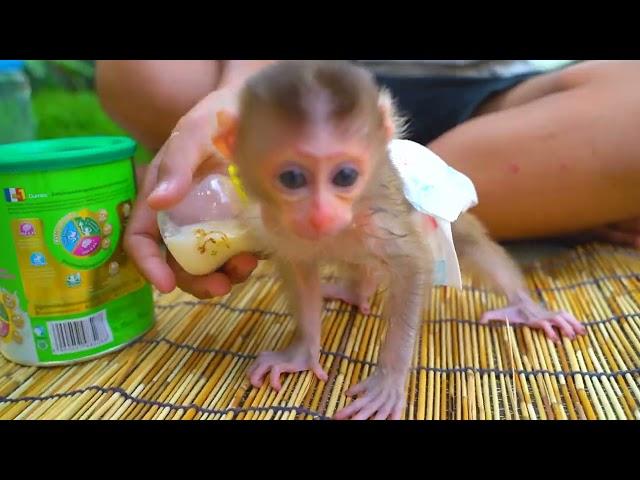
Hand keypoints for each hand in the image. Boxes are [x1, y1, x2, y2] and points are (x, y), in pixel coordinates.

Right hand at [124, 85, 257, 297]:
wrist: (254, 113)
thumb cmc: (216, 117)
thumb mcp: (193, 134)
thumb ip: (176, 165)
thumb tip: (157, 202)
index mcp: (161, 200)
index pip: (142, 239)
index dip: (149, 266)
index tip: (166, 285)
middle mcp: (184, 217)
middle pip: (179, 262)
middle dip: (196, 280)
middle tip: (221, 286)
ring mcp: (214, 223)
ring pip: (211, 264)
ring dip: (225, 275)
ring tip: (246, 266)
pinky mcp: (241, 224)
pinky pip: (239, 252)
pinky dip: (246, 261)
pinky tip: (257, 256)